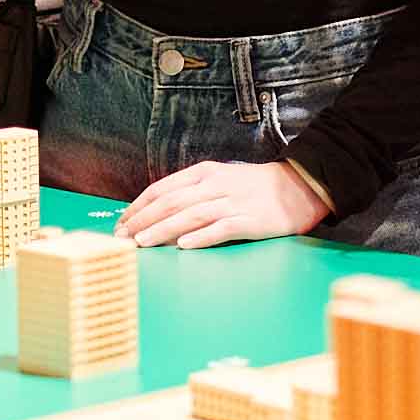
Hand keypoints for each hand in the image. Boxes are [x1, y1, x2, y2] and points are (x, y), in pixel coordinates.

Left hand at [116, 160, 330, 248]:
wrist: (298, 188)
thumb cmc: (253, 188)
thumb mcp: (218, 181)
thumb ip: (190, 194)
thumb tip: (156, 213)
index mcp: (204, 174)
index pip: (162, 189)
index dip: (139, 207)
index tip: (121, 223)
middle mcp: (215, 186)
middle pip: (171, 203)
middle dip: (143, 221)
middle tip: (122, 238)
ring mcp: (233, 203)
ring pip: (190, 215)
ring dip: (163, 230)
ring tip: (142, 243)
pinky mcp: (250, 221)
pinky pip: (221, 229)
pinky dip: (200, 237)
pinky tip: (183, 245)